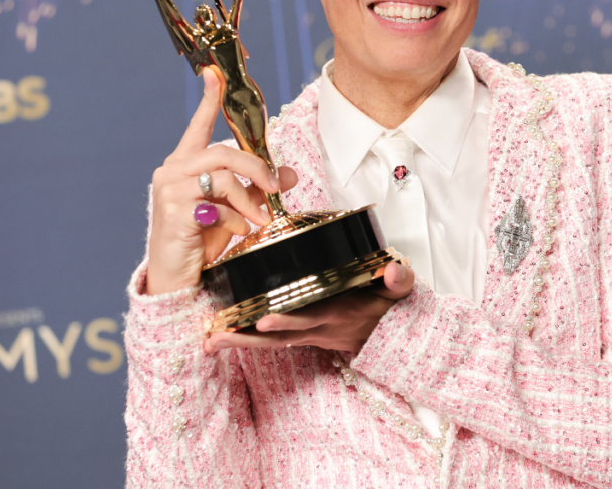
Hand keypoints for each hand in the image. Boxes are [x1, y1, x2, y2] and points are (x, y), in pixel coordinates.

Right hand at [145, 66, 297, 294]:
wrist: (177, 278)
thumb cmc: (201, 240)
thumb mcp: (236, 210)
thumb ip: (258, 189)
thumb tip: (289, 174)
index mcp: (185, 165)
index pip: (197, 126)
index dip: (208, 99)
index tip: (214, 73)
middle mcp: (172, 171)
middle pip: (222, 153)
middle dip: (256, 168)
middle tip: (276, 187)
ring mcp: (170, 190)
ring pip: (222, 178)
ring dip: (249, 198)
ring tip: (261, 219)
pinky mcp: (173, 212)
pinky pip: (215, 206)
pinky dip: (235, 218)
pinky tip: (240, 230)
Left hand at [204, 261, 415, 353]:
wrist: (392, 334)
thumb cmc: (390, 308)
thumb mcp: (401, 292)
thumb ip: (399, 280)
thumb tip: (395, 270)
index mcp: (339, 315)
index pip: (310, 319)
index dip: (288, 322)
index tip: (264, 319)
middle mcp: (319, 328)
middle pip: (279, 338)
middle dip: (247, 339)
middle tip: (217, 337)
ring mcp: (310, 334)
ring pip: (271, 342)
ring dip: (240, 342)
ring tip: (210, 339)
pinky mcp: (304, 334)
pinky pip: (273, 340)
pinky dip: (247, 339)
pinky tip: (223, 335)